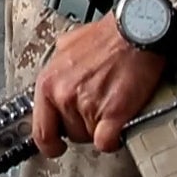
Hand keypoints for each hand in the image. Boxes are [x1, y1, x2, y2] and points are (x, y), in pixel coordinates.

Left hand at [30, 14, 166, 157]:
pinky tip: (119, 125)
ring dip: (100, 127)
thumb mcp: (67, 46)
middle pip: (69, 133)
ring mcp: (87, 106)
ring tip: (111, 104)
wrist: (136, 31)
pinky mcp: (113, 114)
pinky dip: (114, 138)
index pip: (40, 129)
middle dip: (83, 126)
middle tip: (96, 108)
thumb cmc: (107, 36)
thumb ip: (57, 70)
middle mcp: (64, 95)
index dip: (49, 142)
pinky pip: (107, 142)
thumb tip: (55, 82)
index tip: (55, 145)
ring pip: (90, 137)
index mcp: (49, 80)